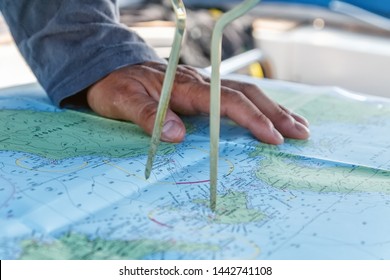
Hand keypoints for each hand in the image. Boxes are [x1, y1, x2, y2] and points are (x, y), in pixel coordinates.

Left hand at [86, 61, 309, 143]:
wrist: (111, 69)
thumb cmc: (117, 86)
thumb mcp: (123, 101)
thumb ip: (148, 116)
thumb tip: (177, 135)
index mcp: (185, 87)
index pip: (226, 102)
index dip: (251, 118)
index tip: (272, 137)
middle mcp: (200, 83)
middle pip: (246, 95)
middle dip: (276, 114)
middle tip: (301, 133)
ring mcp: (203, 85)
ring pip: (246, 93)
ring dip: (274, 109)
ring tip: (299, 125)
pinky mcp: (202, 91)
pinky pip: (236, 96)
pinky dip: (258, 106)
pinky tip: (270, 115)